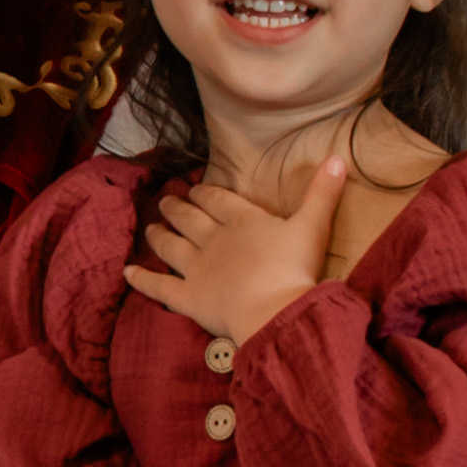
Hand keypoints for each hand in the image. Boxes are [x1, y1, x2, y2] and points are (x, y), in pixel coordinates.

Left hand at [125, 154, 347, 347]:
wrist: (274, 310)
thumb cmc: (295, 268)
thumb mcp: (314, 225)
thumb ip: (323, 192)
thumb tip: (338, 157)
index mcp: (242, 220)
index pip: (218, 200)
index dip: (206, 192)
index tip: (196, 187)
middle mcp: (214, 240)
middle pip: (190, 219)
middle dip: (177, 208)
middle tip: (166, 201)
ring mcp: (197, 269)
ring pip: (171, 247)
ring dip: (159, 235)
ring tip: (151, 227)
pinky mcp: (188, 298)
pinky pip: (159, 288)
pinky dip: (141, 279)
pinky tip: (127, 272)